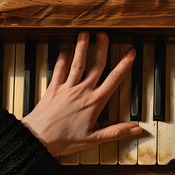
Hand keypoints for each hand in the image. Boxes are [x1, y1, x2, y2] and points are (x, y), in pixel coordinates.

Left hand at [22, 32, 141, 156]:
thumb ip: (116, 131)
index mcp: (94, 103)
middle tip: (105, 34)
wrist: (37, 139)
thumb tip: (136, 129)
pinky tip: (65, 47)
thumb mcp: (94, 139)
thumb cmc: (64, 140)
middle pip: (95, 66)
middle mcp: (82, 91)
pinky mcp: (53, 88)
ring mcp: (66, 88)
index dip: (124, 65)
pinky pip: (58, 69)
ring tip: (85, 34)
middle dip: (102, 48)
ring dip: (82, 47)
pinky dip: (62, 57)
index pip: (113, 80)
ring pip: (77, 63)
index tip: (130, 53)